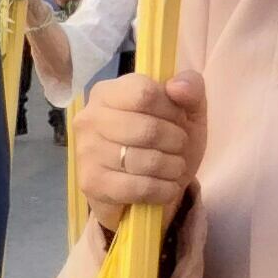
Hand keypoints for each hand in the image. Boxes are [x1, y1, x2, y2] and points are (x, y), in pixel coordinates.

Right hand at [75, 71, 202, 222]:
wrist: (145, 191)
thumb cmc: (164, 141)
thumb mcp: (186, 110)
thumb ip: (190, 89)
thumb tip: (178, 86)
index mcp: (108, 92)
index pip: (145, 94)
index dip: (172, 110)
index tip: (177, 120)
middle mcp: (90, 118)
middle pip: (148, 129)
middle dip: (176, 143)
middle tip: (178, 149)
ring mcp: (86, 151)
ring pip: (146, 161)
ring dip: (173, 168)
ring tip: (174, 168)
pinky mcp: (91, 183)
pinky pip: (139, 187)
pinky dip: (163, 190)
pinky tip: (166, 188)